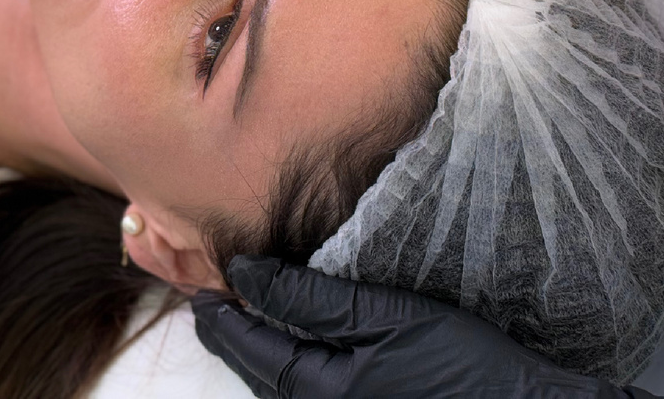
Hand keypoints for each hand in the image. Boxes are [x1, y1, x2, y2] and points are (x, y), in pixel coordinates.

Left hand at [191, 255, 660, 398]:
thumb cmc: (463, 366)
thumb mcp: (387, 317)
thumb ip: (312, 300)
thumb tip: (248, 276)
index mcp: (320, 392)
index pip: (252, 350)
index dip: (222, 319)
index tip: (200, 292)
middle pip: (261, 375)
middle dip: (231, 339)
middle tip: (207, 305)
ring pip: (282, 389)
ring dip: (258, 355)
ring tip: (242, 322)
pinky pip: (310, 397)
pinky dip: (288, 371)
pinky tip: (294, 352)